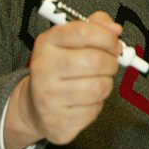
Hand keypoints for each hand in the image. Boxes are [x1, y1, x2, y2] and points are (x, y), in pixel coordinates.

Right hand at [4, 12, 122, 148]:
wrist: (33, 105)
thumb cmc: (59, 67)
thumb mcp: (70, 40)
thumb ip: (94, 27)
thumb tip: (115, 29)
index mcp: (46, 43)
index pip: (83, 32)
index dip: (106, 37)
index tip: (114, 44)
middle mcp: (43, 68)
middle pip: (95, 61)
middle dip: (111, 63)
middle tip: (109, 64)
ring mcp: (48, 97)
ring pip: (99, 87)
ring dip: (106, 84)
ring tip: (97, 81)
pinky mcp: (58, 122)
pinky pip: (94, 110)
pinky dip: (97, 104)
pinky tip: (86, 100)